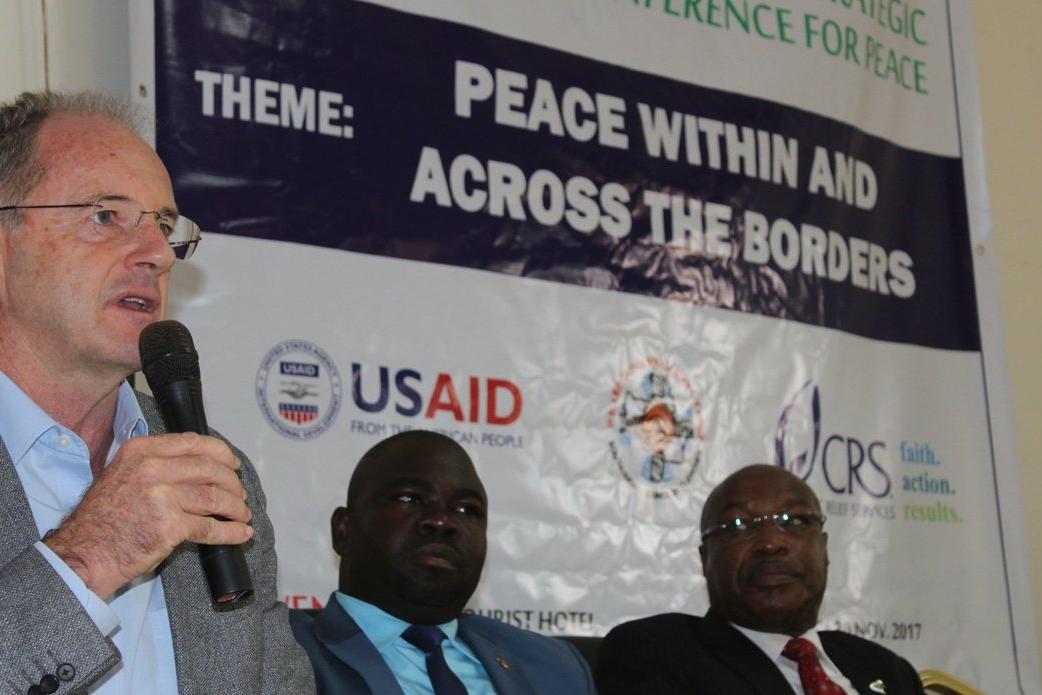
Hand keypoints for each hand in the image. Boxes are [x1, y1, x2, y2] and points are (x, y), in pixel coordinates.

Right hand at [43, 432, 252, 598]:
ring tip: (242, 514)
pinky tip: (241, 533)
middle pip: (210, 469)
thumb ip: (156, 463)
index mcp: (141, 451)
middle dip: (232, 482)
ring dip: (235, 507)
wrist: (84, 553)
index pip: (193, 443)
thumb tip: (198, 463)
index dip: (221, 452)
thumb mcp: (123, 474)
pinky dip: (230, 531)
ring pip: (214, 497)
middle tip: (240, 493)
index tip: (233, 463)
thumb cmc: (102, 519)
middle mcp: (152, 469)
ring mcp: (162, 497)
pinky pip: (210, 527)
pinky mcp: (170, 527)